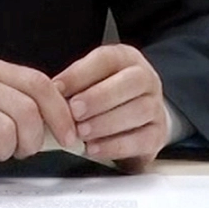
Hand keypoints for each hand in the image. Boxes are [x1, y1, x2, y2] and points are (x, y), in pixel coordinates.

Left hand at [54, 44, 169, 171]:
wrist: (139, 120)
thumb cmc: (108, 97)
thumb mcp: (91, 82)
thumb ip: (74, 85)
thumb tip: (50, 93)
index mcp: (126, 59)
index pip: (107, 59)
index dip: (81, 73)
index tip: (58, 88)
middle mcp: (146, 79)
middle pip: (130, 82)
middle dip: (99, 97)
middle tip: (74, 111)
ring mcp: (155, 107)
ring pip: (138, 111)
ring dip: (106, 123)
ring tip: (81, 132)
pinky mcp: (158, 135)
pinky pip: (141, 140)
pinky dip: (114, 145)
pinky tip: (94, 148)